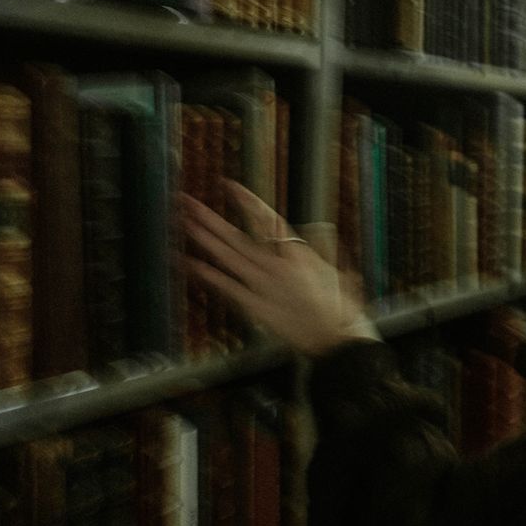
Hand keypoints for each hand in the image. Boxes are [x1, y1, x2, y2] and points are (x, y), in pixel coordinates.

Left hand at [182, 181, 377, 356]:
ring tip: (184, 222)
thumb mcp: (335, 271)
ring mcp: (263, 286)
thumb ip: (318, 251)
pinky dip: (208, 276)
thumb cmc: (341, 308)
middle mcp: (276, 265)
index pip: (266, 219)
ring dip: (204, 239)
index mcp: (297, 253)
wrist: (337, 340)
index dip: (246, 201)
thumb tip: (309, 235)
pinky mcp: (255, 307)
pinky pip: (227, 288)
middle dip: (210, 218)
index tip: (228, 185)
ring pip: (228, 257)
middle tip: (188, 202)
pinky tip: (189, 263)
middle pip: (237, 236)